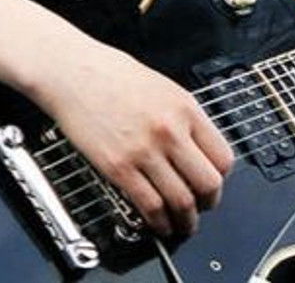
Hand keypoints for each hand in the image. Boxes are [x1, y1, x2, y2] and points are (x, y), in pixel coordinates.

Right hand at [34, 41, 233, 237]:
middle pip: (208, 184)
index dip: (220, 178)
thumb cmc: (109, 73)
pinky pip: (150, 205)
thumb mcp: (160, 86)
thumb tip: (197, 148)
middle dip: (208, 204)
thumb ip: (181, 117)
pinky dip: (159, 222)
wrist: (71, 71)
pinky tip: (158, 222)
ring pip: (182, 201)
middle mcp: (169, 129)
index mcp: (184, 107)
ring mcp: (145, 150)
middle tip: (202, 208)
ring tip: (182, 224)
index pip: (223, 157)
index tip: (212, 184)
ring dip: (185, 221)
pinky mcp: (119, 166)